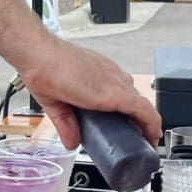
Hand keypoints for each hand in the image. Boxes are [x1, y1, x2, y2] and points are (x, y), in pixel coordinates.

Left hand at [21, 35, 161, 149]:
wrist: (38, 48)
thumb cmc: (45, 73)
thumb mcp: (54, 107)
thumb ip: (67, 127)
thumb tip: (73, 142)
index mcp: (106, 94)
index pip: (144, 110)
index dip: (153, 127)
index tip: (152, 138)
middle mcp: (113, 79)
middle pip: (141, 101)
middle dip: (145, 119)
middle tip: (140, 135)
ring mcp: (109, 68)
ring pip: (132, 88)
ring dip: (135, 104)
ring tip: (127, 119)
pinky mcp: (102, 61)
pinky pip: (122, 78)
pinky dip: (124, 91)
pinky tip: (111, 98)